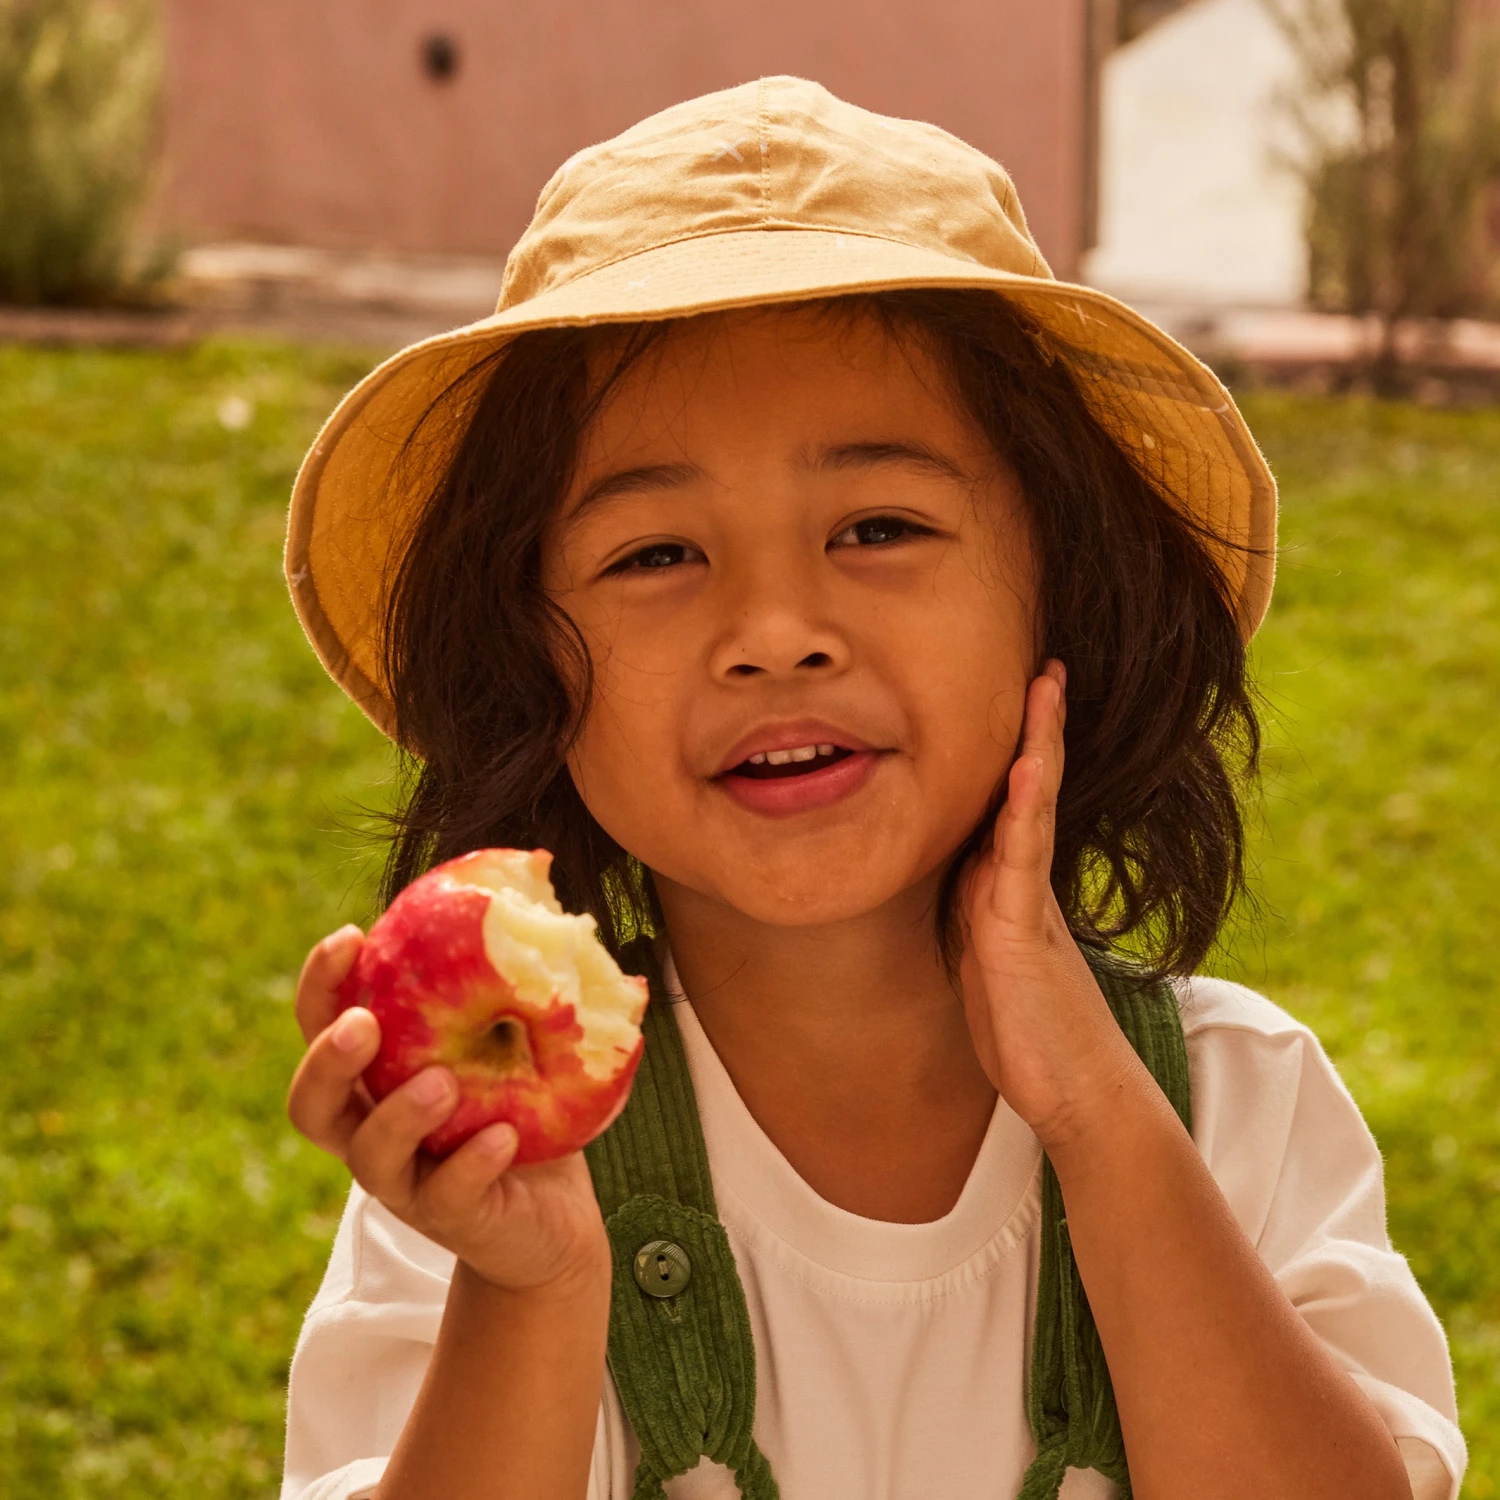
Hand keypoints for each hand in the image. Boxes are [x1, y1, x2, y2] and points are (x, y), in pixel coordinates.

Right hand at [286, 927, 609, 1297]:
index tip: (352, 936)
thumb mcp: (515, 1038)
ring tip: (441, 1083)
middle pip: (310, 1106)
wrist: (554, 1215)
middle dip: (327, 1061)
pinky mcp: (455, 1220)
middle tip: (363, 1023)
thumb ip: (507, 983)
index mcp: (374, 1080)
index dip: (321, 984)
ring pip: (370, 1158)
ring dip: (399, 1116)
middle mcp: (372, 1133)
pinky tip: (502, 1136)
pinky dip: (471, 1163)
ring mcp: (407, 1183)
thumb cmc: (523, 1108)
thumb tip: (539, 879)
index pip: (321, 1027)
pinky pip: (448, 1195)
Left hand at [959, 661, 1145, 1154]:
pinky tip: (1026, 768)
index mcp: (1009, 890)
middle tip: (1048, 666)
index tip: (1023, 697)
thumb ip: (978, 916)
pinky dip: (1023, 809)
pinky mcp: (1020, 934)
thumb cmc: (1031, 1035)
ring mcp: (1026, 906)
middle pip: (1028, 789)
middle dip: (1036, 728)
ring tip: (1047, 687)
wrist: (1077, 1097)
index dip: (1015, 751)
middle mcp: (1022, 886)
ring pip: (1030, 808)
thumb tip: (965, 880)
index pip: (1010, 804)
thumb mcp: (988, 964)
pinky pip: (1020, 858)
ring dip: (1036, 746)